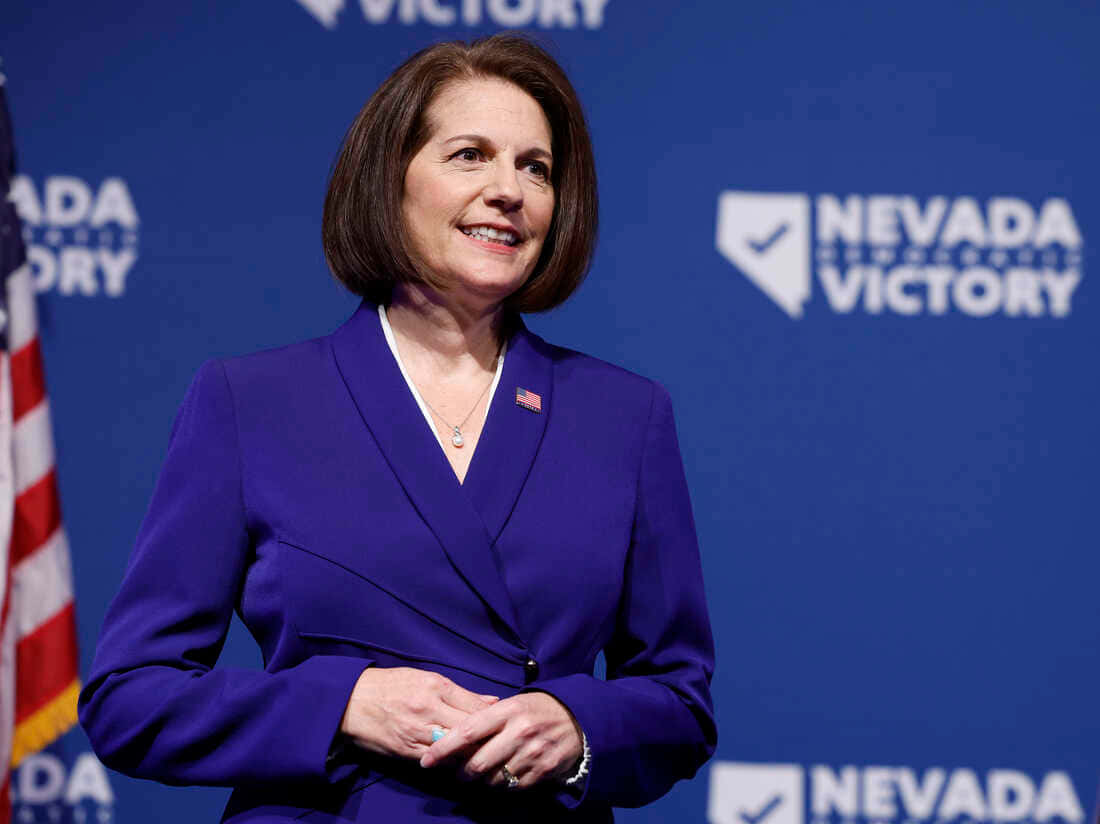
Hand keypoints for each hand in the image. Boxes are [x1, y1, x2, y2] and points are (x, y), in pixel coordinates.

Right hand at [339, 667, 497, 759]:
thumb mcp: (425, 678)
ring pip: (455, 748)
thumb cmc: (391, 685)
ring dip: (472, 754)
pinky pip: (436, 761)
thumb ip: (460, 692)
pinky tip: (463, 765)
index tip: (507, 725)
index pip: (475, 706)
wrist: (351, 701)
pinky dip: (452, 763)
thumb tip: (492, 701)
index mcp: (435, 686)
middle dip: (488, 738)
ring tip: (489, 758)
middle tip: (504, 745)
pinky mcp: (406, 751)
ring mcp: (417, 732)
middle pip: (469, 729)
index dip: (495, 719)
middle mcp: (428, 709)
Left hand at [419, 692, 581, 788]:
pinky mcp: (544, 770)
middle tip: (455, 775)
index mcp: (507, 711)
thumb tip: (451, 736)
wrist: (577, 717)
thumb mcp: (511, 704)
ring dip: (481, 784)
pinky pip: (514, 788)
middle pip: (478, 763)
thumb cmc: (535, 709)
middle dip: (461, 774)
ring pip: (494, 780)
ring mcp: (532, 753)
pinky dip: (503, 788)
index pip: (468, 731)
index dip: (444, 748)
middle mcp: (519, 732)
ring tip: (478, 778)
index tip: (426, 760)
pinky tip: (501, 780)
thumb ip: (484, 718)